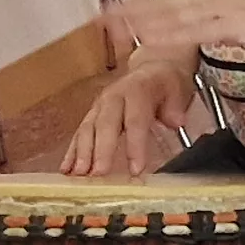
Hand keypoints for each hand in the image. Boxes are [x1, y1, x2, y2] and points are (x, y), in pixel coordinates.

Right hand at [64, 53, 198, 175]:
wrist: (153, 69)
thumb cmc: (165, 84)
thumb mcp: (178, 90)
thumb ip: (175, 108)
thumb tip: (176, 121)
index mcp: (136, 90)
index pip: (135, 120)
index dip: (135, 145)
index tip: (136, 168)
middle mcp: (114, 97)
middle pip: (105, 126)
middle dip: (100, 151)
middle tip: (98, 173)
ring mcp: (100, 106)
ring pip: (88, 129)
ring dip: (81, 153)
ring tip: (78, 174)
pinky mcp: (92, 115)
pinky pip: (80, 134)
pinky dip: (72, 152)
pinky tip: (66, 169)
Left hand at [105, 0, 244, 63]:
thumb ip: (224, 25)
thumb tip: (211, 31)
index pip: (171, 0)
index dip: (141, 5)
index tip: (116, 10)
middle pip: (163, 3)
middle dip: (130, 9)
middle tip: (99, 14)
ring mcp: (220, 10)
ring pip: (171, 15)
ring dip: (140, 20)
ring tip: (114, 25)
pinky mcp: (230, 25)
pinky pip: (192, 32)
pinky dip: (168, 34)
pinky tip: (149, 39)